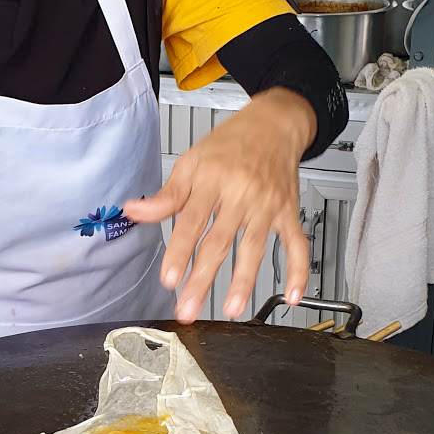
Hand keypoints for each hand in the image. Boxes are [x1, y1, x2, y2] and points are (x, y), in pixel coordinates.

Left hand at [124, 88, 314, 322]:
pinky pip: (296, 244)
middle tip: (188, 308)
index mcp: (212, 181)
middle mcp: (241, 194)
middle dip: (202, 278)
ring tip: (232, 309)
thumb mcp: (192, 162)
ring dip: (244, 281)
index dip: (179, 252)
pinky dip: (298, 271)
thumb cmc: (231, 144)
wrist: (274, 124)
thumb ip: (166, 195)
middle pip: (219, 241)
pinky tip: (291, 296)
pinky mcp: (288, 212)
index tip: (169, 279)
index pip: (191, 222)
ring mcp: (267, 205)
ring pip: (255, 247)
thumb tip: (135, 211)